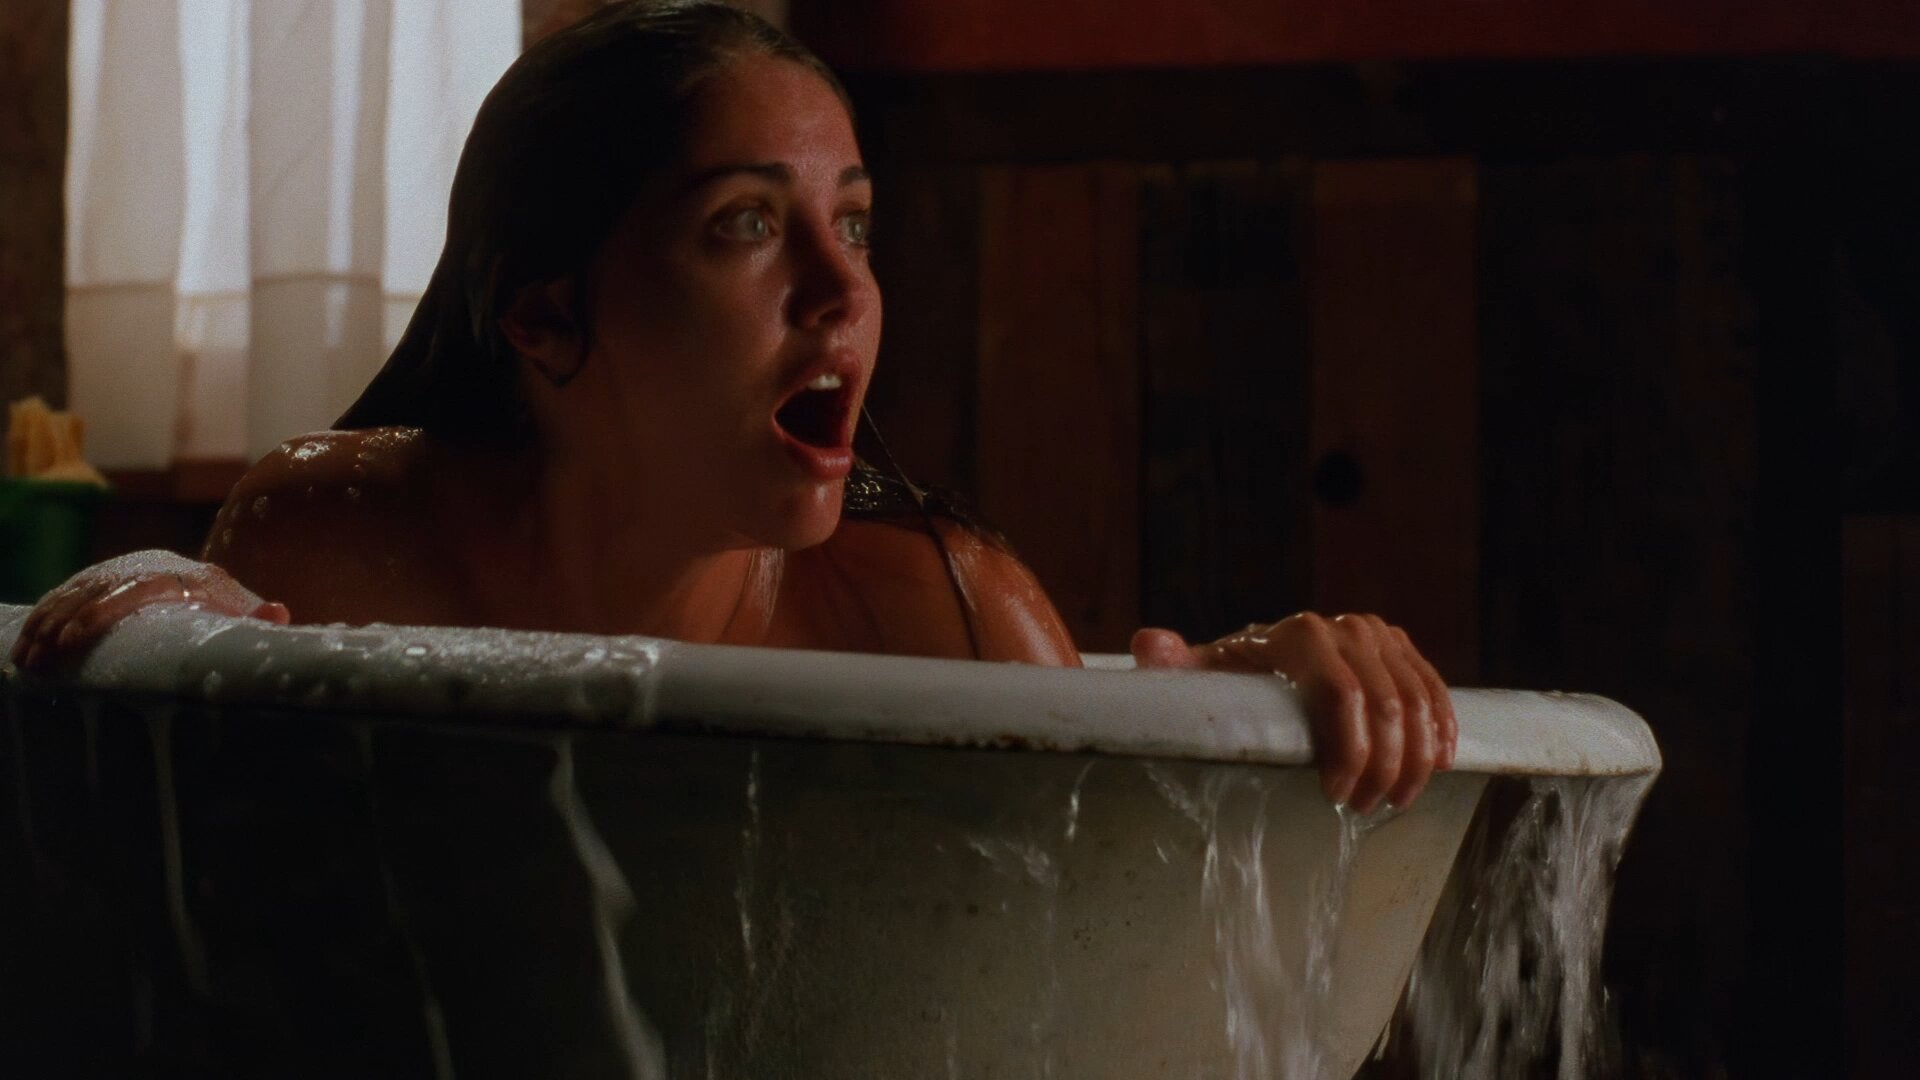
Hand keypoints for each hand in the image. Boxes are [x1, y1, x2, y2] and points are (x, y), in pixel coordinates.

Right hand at [8, 551, 289, 674]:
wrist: (208, 579)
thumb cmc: (227, 607)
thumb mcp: (242, 611)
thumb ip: (258, 616)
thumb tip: (279, 611)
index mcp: (178, 577)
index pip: (131, 590)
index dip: (98, 613)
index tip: (73, 639)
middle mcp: (141, 568)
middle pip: (93, 591)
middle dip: (61, 623)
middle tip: (39, 659)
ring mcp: (116, 571)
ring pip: (72, 592)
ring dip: (43, 624)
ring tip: (25, 659)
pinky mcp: (98, 578)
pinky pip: (63, 593)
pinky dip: (41, 616)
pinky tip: (24, 644)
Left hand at [1131, 613, 1455, 812]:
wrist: (1264, 654)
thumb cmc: (1229, 678)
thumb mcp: (1200, 675)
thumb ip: (1174, 665)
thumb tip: (1148, 643)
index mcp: (1299, 635)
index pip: (1343, 695)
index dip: (1349, 752)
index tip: (1335, 798)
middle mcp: (1345, 627)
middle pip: (1387, 705)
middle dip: (1383, 767)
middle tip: (1366, 810)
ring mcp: (1377, 634)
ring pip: (1418, 701)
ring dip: (1415, 758)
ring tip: (1395, 800)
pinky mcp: (1401, 647)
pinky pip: (1434, 689)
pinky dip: (1441, 730)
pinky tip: (1438, 766)